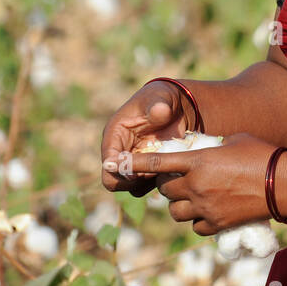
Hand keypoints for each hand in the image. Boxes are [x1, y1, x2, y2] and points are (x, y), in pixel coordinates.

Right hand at [100, 80, 191, 196]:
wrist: (178, 106)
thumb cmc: (162, 98)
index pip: (108, 161)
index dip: (120, 169)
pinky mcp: (146, 170)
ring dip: (145, 183)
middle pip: (113, 180)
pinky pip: (145, 186)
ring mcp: (132, 163)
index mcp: (114, 135)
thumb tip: (160, 111)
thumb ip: (158, 106)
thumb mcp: (160, 98)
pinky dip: (155, 184)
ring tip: (163, 171)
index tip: (139, 169)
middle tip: (153, 173)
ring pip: (129, 187)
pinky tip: (169, 173)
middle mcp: (119, 152)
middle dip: (131, 180)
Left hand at [129, 133, 278, 235]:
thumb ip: (212, 146)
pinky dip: (196, 219)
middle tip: (179, 179)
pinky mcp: (216, 224)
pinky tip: (208, 211)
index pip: (157, 163)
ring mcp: (205, 207)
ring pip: (175, 211)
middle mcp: (196, 186)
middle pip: (164, 190)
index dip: (135, 164)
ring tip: (194, 197)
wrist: (282, 184)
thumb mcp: (233, 140)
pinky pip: (194, 226)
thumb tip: (204, 149)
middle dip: (168, 184)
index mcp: (198, 161)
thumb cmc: (261, 155)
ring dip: (180, 204)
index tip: (117, 165)